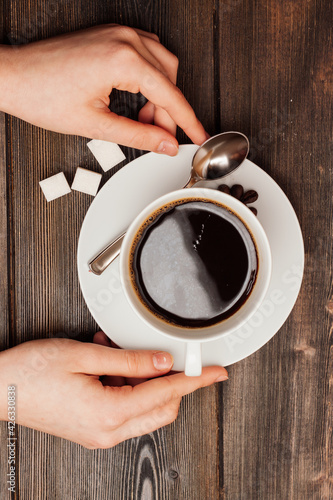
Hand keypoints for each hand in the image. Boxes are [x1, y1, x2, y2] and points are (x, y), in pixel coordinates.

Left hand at [0, 25, 207, 154]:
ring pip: (161, 65)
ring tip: (144, 121)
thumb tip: (165, 145)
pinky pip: (145, 55)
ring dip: (159, 95)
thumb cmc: (42, 95)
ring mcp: (117, 34)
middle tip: (158, 137)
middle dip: (168, 111)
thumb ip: (139, 136)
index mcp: (124, 60)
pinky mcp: (110, 36)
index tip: (199, 136)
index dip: (188, 121)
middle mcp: (124, 40)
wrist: (13, 77)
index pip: (170, 95)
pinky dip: (148, 79)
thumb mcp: (96, 125)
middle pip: (169, 79)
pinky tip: (137, 99)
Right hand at [0, 335, 227, 448]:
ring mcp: (100, 432)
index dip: (196, 380)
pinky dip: (126, 384)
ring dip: (142, 378)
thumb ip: (131, 360)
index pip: (168, 394)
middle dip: (169, 380)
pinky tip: (109, 362)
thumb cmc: (32, 372)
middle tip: (164, 354)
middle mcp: (108, 430)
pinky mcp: (93, 427)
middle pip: (162, 408)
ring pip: (145, 408)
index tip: (216, 372)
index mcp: (109, 413)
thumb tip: (164, 361)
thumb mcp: (85, 356)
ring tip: (118, 352)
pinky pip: (124, 407)